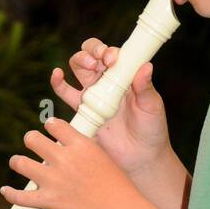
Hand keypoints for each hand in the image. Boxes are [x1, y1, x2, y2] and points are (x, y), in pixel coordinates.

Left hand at [0, 118, 136, 208]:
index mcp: (81, 146)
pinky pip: (20, 197)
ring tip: (17, 163)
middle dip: (31, 140)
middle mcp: (64, 159)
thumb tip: (75, 152)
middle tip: (34, 146)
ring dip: (17, 162)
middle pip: (32, 139)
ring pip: (21, 163)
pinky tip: (5, 190)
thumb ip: (86, 153)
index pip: (54, 125)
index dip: (49, 126)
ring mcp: (54, 180)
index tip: (49, 130)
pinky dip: (10, 193)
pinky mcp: (49, 201)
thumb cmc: (119, 189)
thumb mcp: (106, 160)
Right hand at [50, 38, 171, 177]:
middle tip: (99, 61)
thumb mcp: (152, 106)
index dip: (110, 51)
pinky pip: (64, 92)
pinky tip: (57, 74)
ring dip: (79, 60)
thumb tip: (146, 66)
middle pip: (91, 54)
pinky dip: (57, 81)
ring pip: (78, 67)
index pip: (113, 53)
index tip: (113, 59)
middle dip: (92, 50)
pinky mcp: (82, 109)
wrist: (140, 157)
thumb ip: (146, 88)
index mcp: (125, 75)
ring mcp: (93, 93)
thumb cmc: (151, 129)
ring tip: (89, 67)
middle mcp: (107, 80)